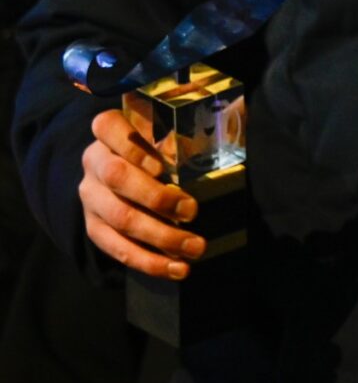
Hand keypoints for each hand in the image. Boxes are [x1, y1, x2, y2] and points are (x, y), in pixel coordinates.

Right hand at [80, 108, 202, 278]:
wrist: (121, 173)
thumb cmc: (159, 146)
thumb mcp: (169, 130)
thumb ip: (195, 122)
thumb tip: (241, 114)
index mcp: (109, 132)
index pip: (108, 127)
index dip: (134, 145)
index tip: (163, 165)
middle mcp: (94, 162)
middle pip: (116, 177)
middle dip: (156, 197)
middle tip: (193, 211)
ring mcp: (91, 197)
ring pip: (119, 218)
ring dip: (160, 237)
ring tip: (195, 247)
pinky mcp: (94, 227)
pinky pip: (117, 249)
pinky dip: (149, 261)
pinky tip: (177, 268)